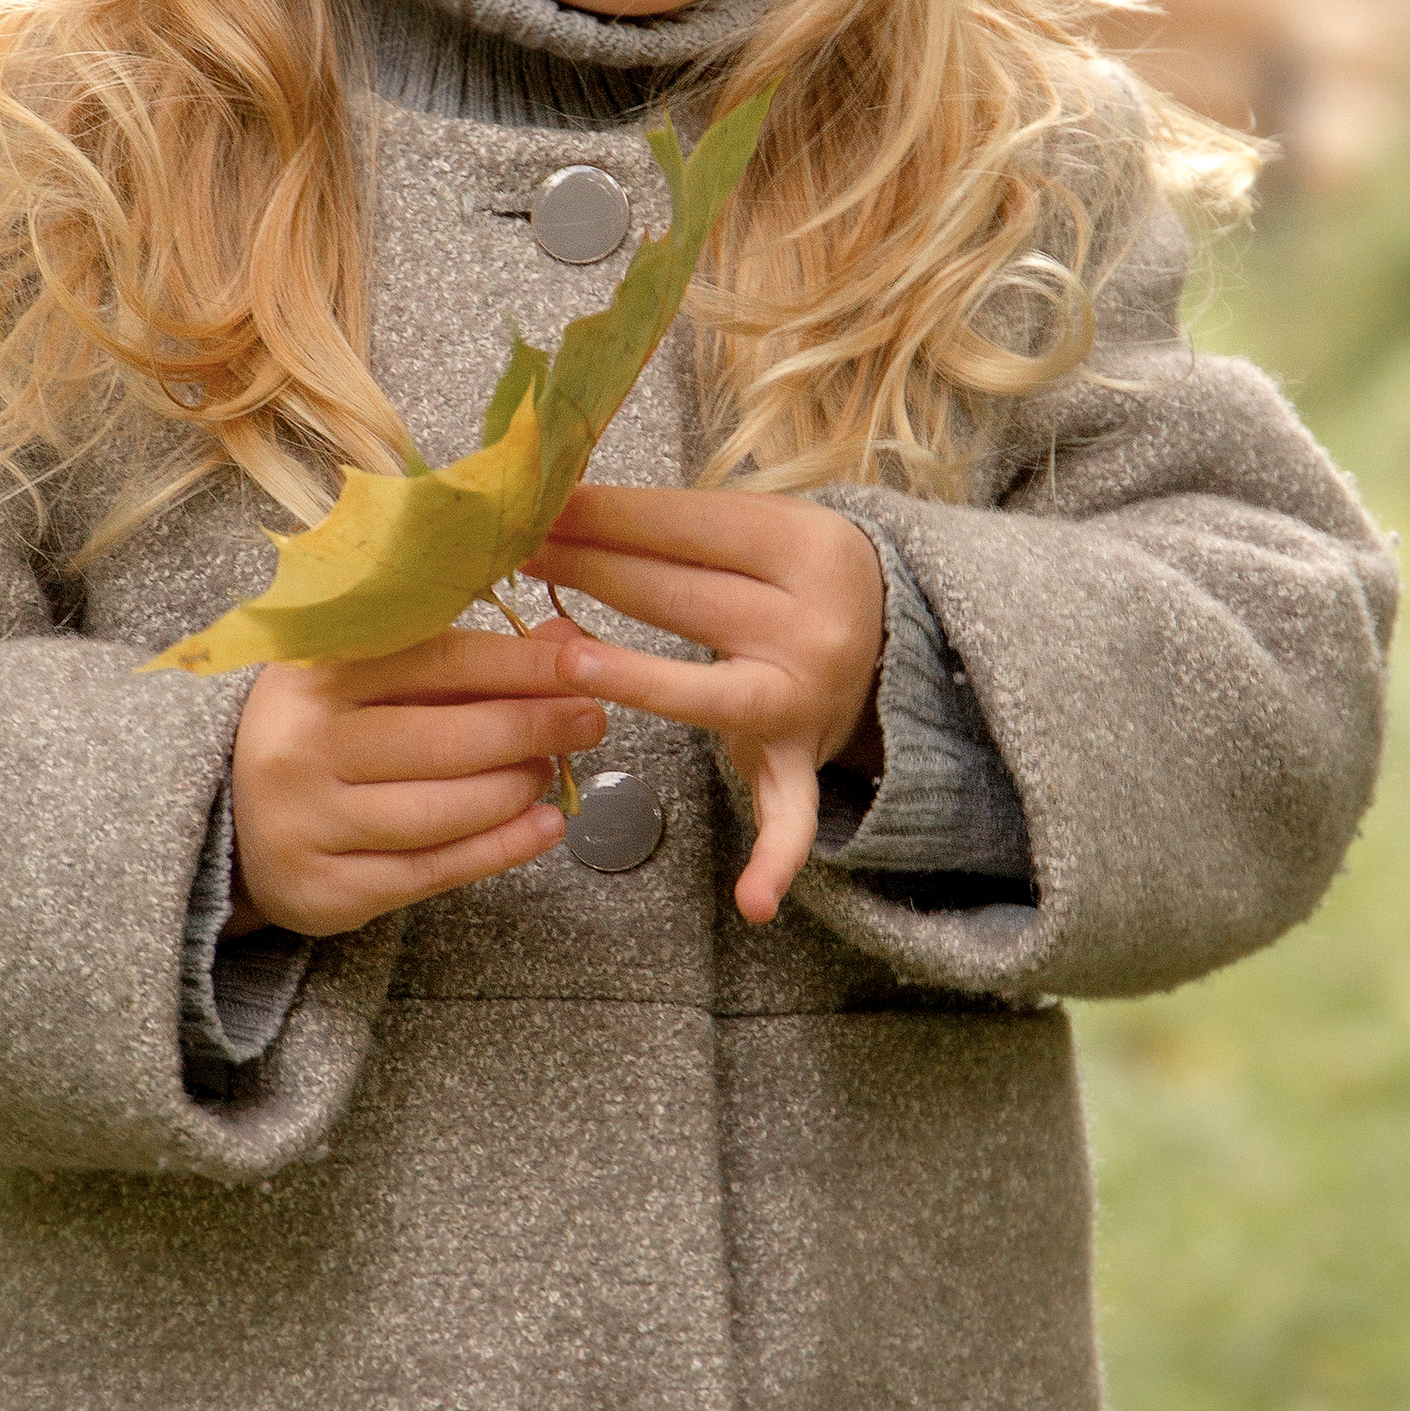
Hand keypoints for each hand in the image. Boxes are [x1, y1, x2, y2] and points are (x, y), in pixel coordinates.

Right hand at [228, 622, 606, 937]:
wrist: (233, 816)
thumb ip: (464, 659)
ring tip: (551, 772)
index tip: (584, 666)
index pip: (440, 662)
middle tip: (590, 721)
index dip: (523, 666)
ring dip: (518, 790)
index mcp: (315, 674)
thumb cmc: (325, 732)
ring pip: (444, 811)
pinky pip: (433, 872)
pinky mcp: (325, 889)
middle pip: (447, 741)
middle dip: (535, 729)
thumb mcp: (373, 676)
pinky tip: (544, 827)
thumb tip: (567, 639)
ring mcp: (307, 823)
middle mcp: (301, 747)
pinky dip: (502, 849)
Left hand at [537, 486, 885, 926]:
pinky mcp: (801, 760)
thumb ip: (671, 529)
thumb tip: (555, 521)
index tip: (539, 506)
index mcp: (804, 548)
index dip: (606, 516)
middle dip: (592, 572)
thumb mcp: (758, 524)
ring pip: (708, 692)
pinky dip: (776, 859)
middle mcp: (812, 626)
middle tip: (517, 555)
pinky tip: (752, 904)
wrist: (891, 627)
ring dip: (633, 679)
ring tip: (562, 666)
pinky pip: (791, 814)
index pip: (687, 528)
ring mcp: (806, 701)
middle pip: (683, 600)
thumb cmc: (791, 568)